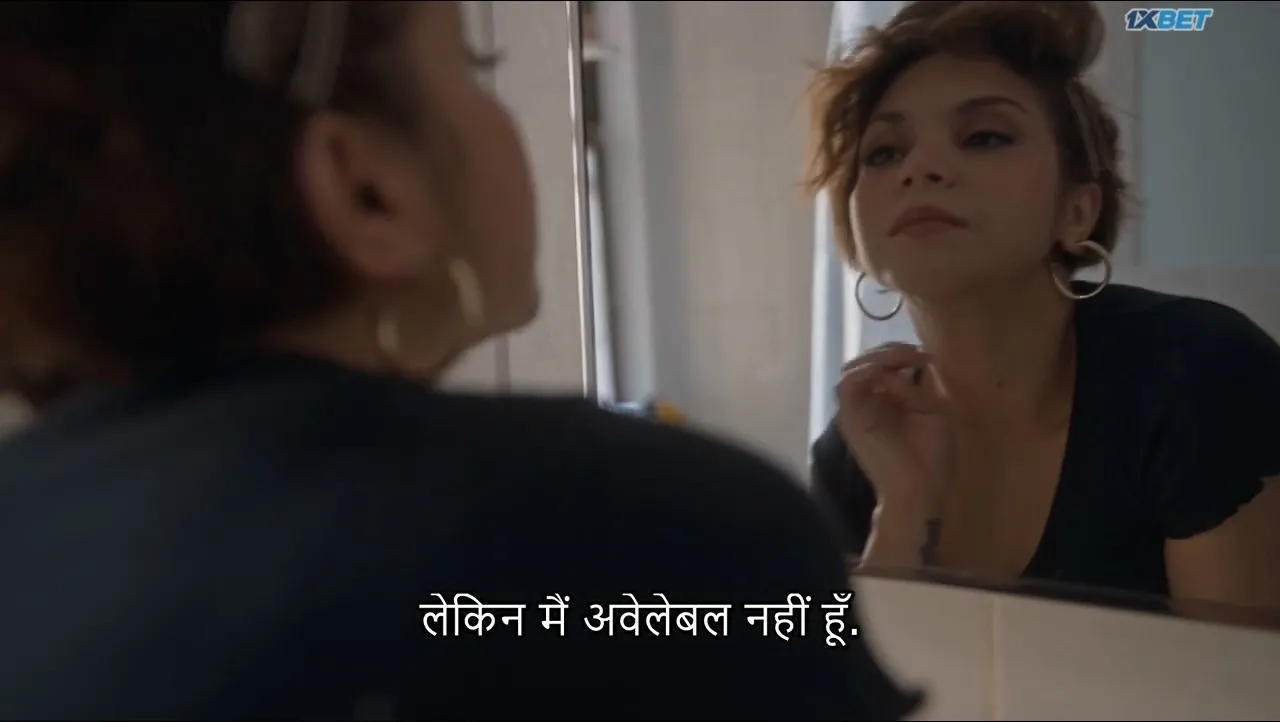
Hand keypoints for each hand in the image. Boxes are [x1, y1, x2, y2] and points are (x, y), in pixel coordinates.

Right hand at [836, 343, 951, 512]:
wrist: (919, 487)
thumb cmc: (932, 454)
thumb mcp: (931, 410)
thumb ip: (912, 386)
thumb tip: (898, 366)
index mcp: (889, 399)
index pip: (884, 365)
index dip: (900, 353)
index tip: (924, 354)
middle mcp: (869, 401)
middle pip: (866, 362)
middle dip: (888, 351)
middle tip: (911, 353)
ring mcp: (856, 409)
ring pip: (853, 368)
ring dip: (875, 358)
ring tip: (900, 359)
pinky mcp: (849, 418)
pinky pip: (846, 384)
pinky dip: (863, 371)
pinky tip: (885, 372)